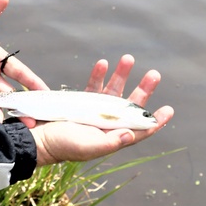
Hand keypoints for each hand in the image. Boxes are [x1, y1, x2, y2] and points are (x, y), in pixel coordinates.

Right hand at [31, 54, 173, 166]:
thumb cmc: (63, 146)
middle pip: (130, 105)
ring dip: (121, 75)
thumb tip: (132, 133)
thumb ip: (110, 142)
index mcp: (112, 137)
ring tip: (128, 58)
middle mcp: (107, 124)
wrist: (37, 137)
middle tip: (154, 74)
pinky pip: (93, 86)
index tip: (168, 109)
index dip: (154, 121)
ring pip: (113, 91)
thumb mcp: (88, 146)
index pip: (139, 129)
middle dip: (143, 90)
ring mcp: (94, 112)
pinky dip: (98, 75)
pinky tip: (103, 63)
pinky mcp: (80, 102)